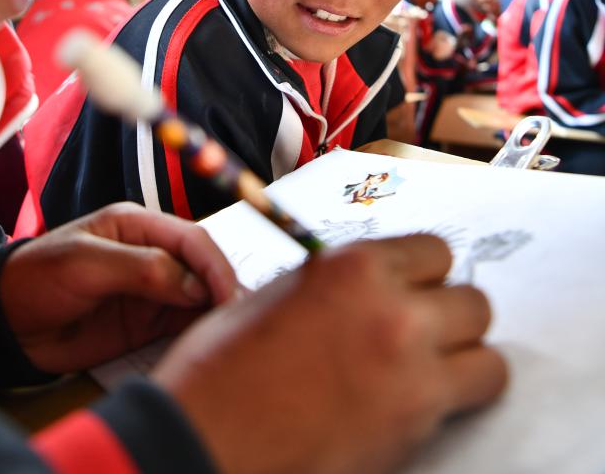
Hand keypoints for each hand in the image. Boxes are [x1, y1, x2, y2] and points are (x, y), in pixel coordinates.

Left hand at [0, 202, 237, 372]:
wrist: (3, 325)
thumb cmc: (38, 278)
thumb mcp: (86, 264)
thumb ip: (142, 270)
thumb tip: (196, 286)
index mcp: (137, 225)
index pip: (190, 239)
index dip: (214, 264)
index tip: (227, 294)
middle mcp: (151, 254)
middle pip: (202, 266)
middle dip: (223, 286)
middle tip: (238, 317)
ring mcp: (150, 289)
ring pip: (198, 295)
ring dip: (216, 309)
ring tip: (234, 331)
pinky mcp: (144, 322)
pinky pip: (181, 323)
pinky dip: (199, 330)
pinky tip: (213, 341)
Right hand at [154, 235, 506, 473]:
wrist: (206, 441)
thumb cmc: (221, 372)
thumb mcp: (275, 297)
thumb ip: (334, 286)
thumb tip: (363, 289)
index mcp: (352, 268)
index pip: (435, 251)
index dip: (424, 273)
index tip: (416, 289)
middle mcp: (391, 310)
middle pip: (473, 300)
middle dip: (452, 315)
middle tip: (427, 332)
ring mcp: (411, 371)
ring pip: (488, 355)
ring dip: (466, 361)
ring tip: (436, 372)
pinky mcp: (417, 426)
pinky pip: (471, 401)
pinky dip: (460, 403)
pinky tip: (424, 405)